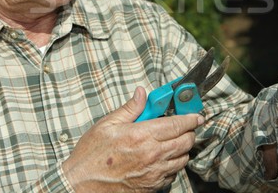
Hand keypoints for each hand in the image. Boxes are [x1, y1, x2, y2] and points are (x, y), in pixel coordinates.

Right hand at [62, 87, 203, 191]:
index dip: (191, 118)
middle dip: (189, 132)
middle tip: (184, 127)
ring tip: (170, 142)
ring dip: (182, 149)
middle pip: (186, 141)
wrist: (81, 185)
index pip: (178, 124)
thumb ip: (130, 108)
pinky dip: (172, 165)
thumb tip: (142, 93)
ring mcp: (154, 173)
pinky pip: (173, 174)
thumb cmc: (91, 155)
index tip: (196, 115)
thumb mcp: (107, 125)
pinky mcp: (152, 187)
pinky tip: (161, 159)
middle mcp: (153, 155)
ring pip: (183, 159)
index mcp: (142, 135)